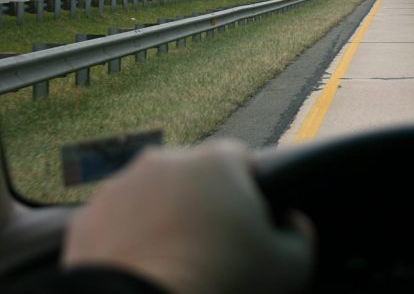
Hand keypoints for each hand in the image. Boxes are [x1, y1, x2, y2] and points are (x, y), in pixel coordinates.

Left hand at [63, 140, 313, 293]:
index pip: (240, 159)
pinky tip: (142, 269)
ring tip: (172, 261)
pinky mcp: (85, 219)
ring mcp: (119, 188)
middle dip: (202, 202)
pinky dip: (127, 239)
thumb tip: (291, 223)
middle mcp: (164, 162)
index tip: (248, 223)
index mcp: (216, 161)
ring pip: (151, 196)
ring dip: (162, 217)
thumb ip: (299, 233)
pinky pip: (116, 222)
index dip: (249, 190)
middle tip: (211, 246)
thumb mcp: (291, 264)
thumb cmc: (225, 283)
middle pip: (193, 177)